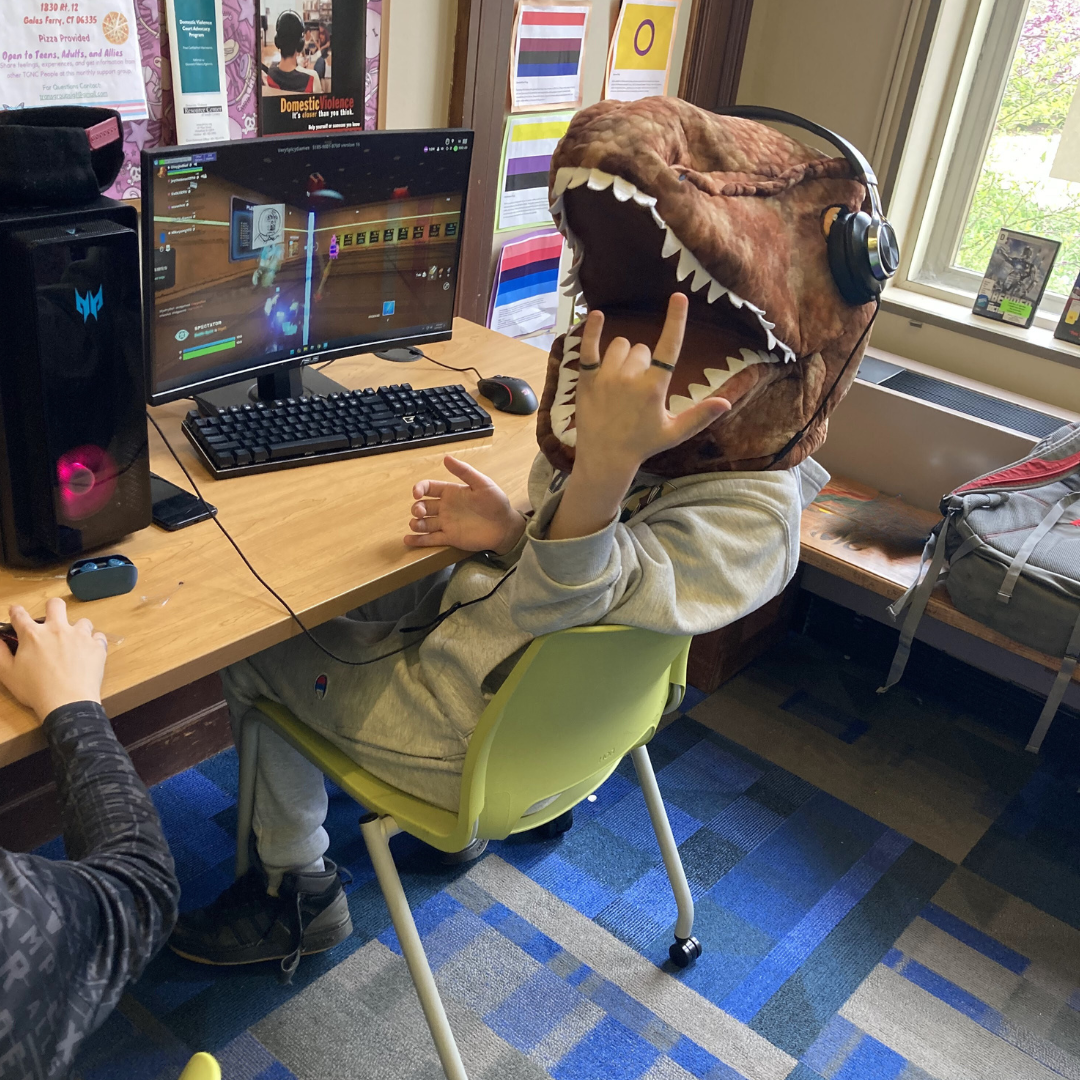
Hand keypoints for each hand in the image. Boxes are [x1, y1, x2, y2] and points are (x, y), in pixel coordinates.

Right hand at [0, 598, 107, 720]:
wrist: (67, 701)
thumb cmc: (35, 689)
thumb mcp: (8, 674)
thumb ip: (0, 654)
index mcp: (33, 635)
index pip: (20, 615)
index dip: (16, 612)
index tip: (16, 612)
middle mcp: (57, 629)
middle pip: (56, 605)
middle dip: (52, 608)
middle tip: (51, 621)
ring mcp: (80, 636)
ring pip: (82, 621)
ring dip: (77, 629)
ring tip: (74, 643)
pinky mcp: (97, 646)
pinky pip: (98, 637)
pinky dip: (93, 643)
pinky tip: (89, 653)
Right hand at [404, 455, 526, 554]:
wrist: (505, 527)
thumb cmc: (496, 502)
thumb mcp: (482, 483)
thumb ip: (464, 472)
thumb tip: (446, 458)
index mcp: (451, 492)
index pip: (428, 487)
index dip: (419, 488)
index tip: (416, 493)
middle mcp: (445, 507)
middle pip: (423, 506)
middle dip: (417, 508)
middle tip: (420, 512)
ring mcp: (446, 523)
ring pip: (424, 523)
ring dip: (416, 524)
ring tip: (416, 525)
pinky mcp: (449, 538)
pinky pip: (430, 539)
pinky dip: (418, 540)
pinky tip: (408, 540)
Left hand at [572, 293, 730, 481]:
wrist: (605, 458)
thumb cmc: (642, 445)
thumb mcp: (674, 432)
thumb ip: (699, 415)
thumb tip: (726, 402)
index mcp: (654, 388)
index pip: (669, 347)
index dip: (676, 320)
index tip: (679, 297)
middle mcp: (630, 378)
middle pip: (643, 349)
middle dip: (645, 362)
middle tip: (639, 388)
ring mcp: (606, 377)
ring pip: (620, 346)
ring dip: (624, 355)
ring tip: (622, 378)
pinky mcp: (587, 380)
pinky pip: (588, 347)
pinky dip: (592, 330)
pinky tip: (596, 316)